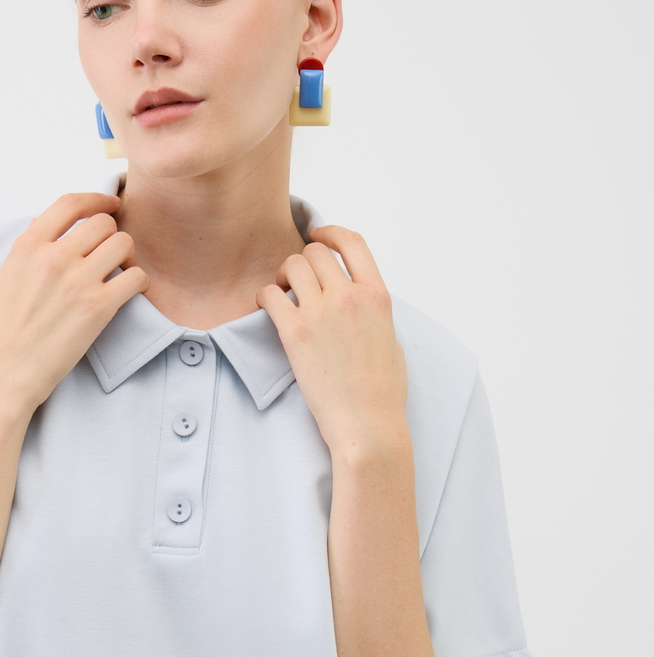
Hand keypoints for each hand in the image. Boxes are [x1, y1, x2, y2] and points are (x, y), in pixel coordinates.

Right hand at [0, 192, 147, 411]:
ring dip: (127, 256)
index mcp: (29, 247)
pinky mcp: (98, 308)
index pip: (70, 204)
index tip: (110, 204)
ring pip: (123, 244)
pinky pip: (135, 277)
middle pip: (102, 223)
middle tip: (111, 254)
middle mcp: (54, 258)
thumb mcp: (3, 280)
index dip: (97, 199)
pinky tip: (130, 291)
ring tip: (120, 273)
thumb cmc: (1, 332)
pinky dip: (139, 281)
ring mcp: (77, 282)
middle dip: (111, 235)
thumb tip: (40, 225)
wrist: (7, 373)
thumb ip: (26, 251)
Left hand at [255, 225, 407, 457]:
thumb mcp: (391, 338)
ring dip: (282, 276)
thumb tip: (358, 297)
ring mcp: (322, 313)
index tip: (317, 235)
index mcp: (378, 295)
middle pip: (315, 252)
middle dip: (302, 262)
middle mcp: (350, 296)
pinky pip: (269, 295)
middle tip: (295, 283)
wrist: (366, 424)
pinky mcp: (295, 333)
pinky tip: (268, 310)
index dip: (330, 232)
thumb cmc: (382, 391)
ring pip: (291, 266)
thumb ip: (373, 310)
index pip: (352, 241)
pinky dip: (264, 297)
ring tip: (283, 296)